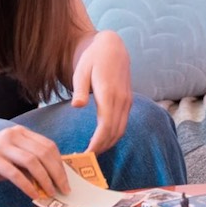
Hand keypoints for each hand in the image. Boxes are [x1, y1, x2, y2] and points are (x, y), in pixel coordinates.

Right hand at [0, 125, 68, 200]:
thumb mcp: (11, 159)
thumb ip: (28, 164)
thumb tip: (52, 178)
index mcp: (20, 132)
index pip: (48, 146)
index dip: (60, 164)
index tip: (66, 180)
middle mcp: (13, 135)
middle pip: (44, 153)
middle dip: (57, 173)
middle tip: (63, 190)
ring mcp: (2, 145)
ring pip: (32, 162)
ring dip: (45, 180)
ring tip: (50, 194)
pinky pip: (16, 173)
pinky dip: (27, 186)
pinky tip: (33, 195)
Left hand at [71, 30, 131, 154]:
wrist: (112, 47)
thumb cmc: (93, 58)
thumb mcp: (81, 70)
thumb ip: (80, 89)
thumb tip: (77, 105)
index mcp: (109, 93)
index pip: (106, 126)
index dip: (97, 143)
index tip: (86, 154)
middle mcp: (121, 100)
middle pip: (114, 132)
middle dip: (101, 148)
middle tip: (85, 160)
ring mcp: (127, 101)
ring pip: (121, 130)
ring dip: (108, 143)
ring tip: (92, 153)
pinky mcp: (128, 101)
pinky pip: (123, 124)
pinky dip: (114, 135)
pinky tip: (102, 140)